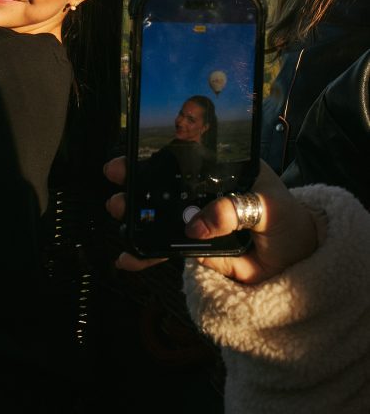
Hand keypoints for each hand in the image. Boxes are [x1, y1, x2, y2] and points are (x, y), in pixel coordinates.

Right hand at [103, 156, 319, 284]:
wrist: (296, 260)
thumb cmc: (286, 219)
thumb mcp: (269, 206)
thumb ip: (236, 209)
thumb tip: (195, 225)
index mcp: (222, 170)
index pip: (186, 156)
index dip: (158, 153)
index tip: (134, 153)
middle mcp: (204, 191)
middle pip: (165, 183)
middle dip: (136, 181)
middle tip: (117, 179)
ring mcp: (197, 219)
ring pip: (161, 216)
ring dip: (136, 216)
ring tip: (118, 215)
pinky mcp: (195, 247)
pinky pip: (167, 248)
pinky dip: (147, 254)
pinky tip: (129, 258)